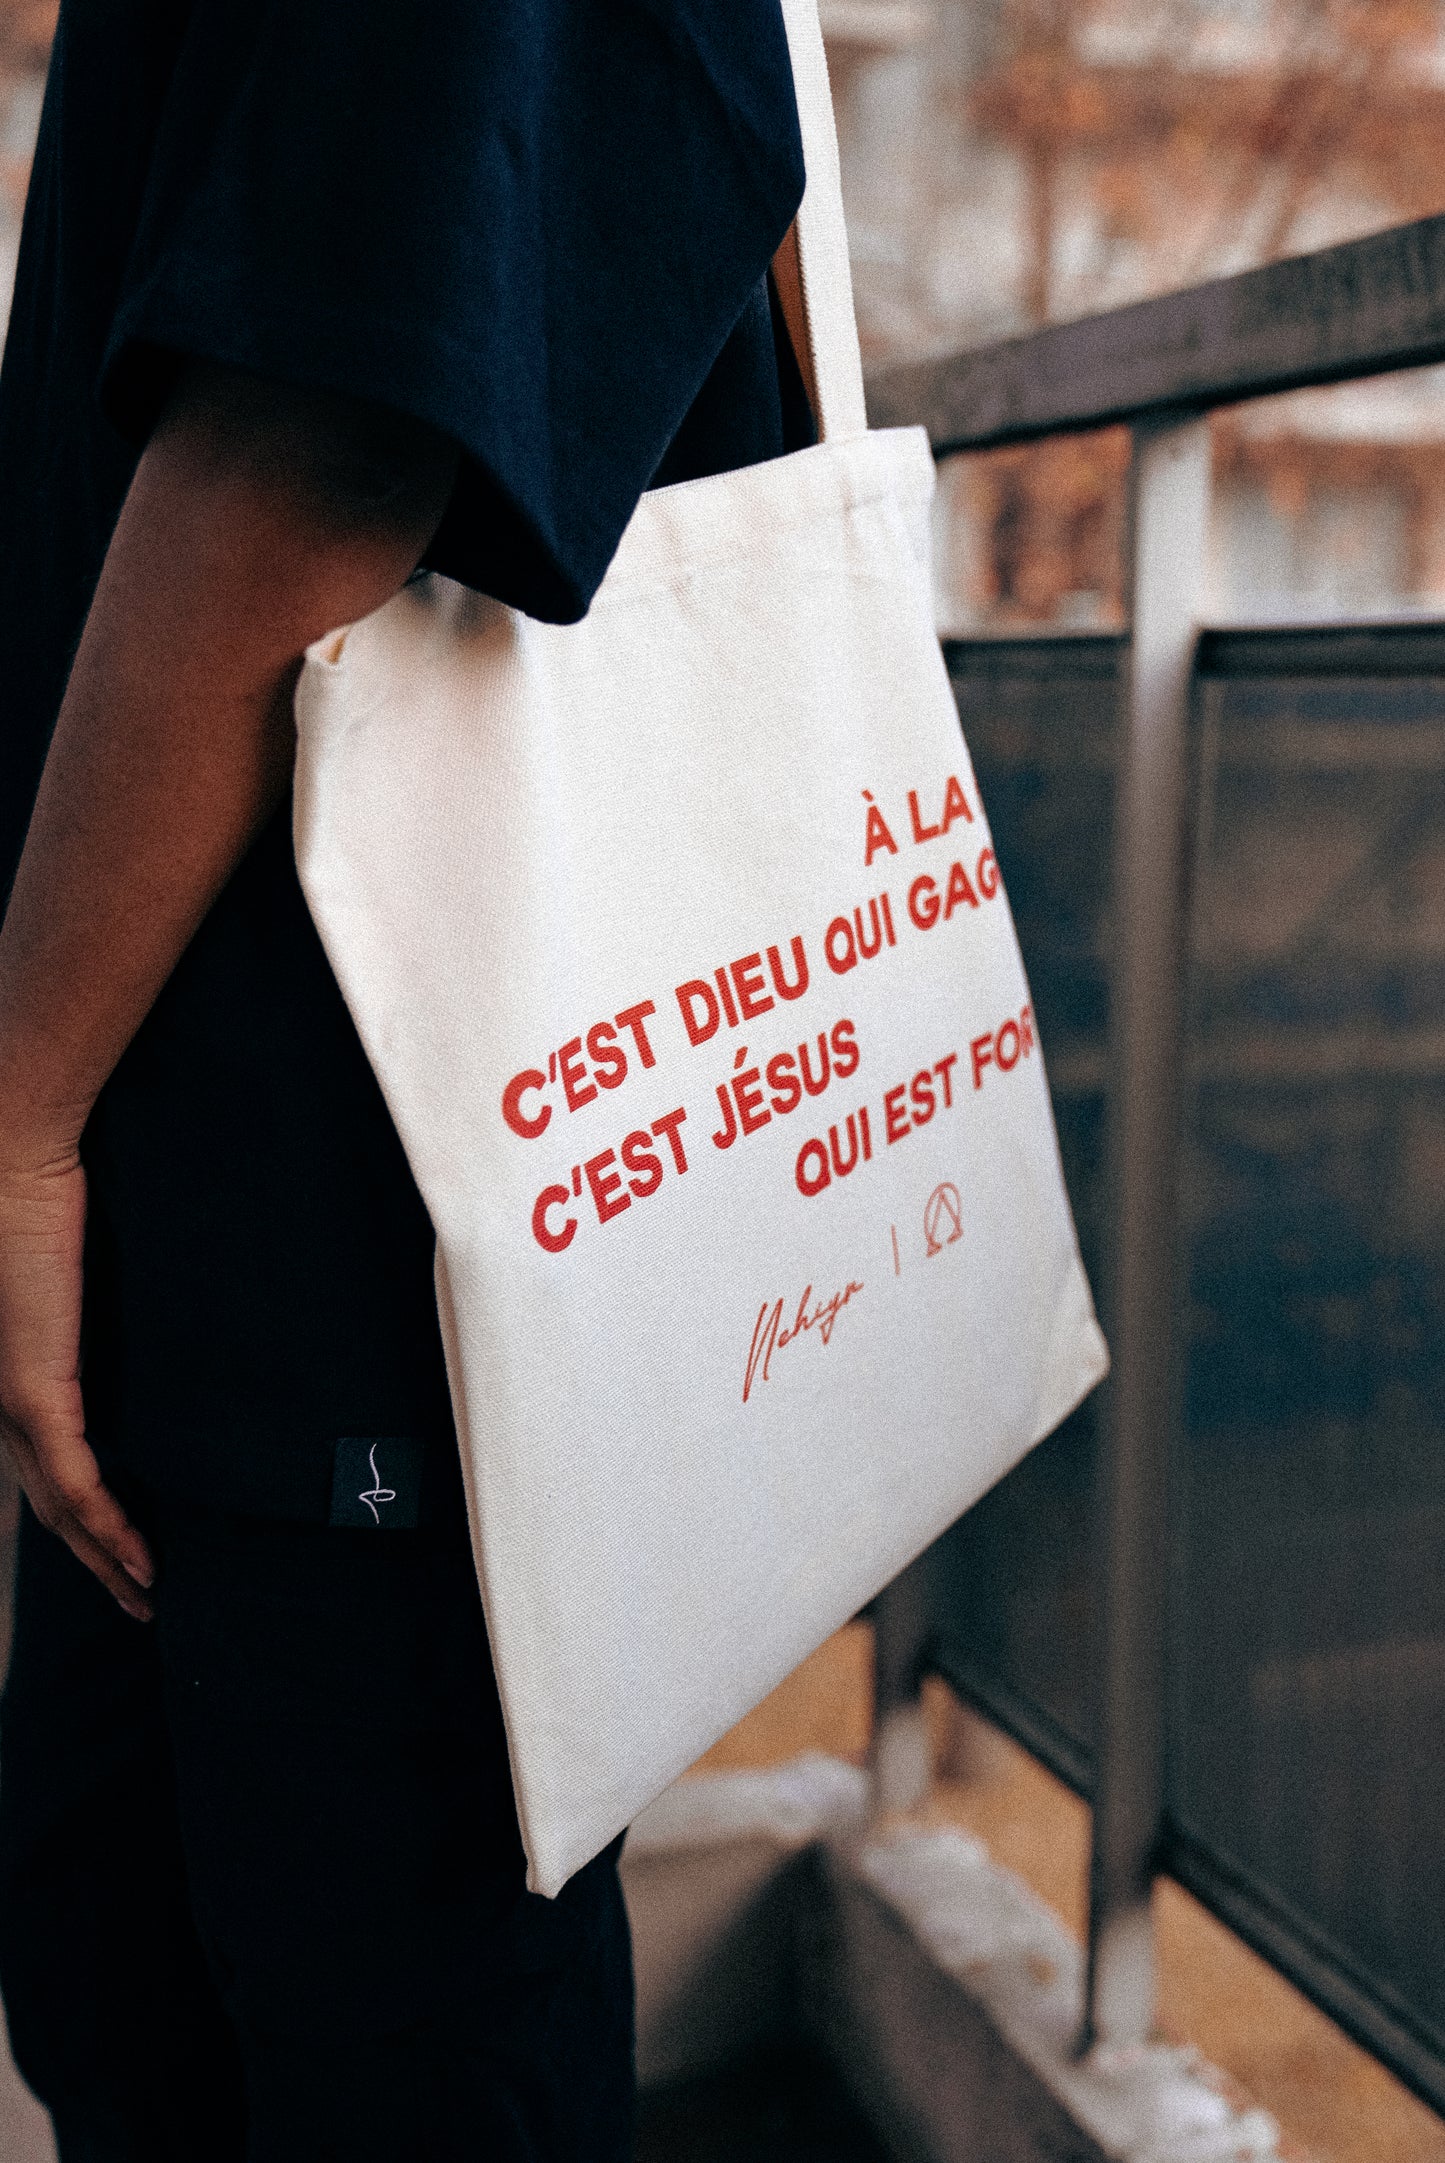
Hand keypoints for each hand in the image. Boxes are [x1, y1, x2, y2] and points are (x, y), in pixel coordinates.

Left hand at [0, 1144, 153, 1618]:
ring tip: (150, 1600)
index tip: (131, 1552)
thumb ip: (109, 1308)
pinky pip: (77, 1487)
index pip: (49, 1466)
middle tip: (143, 1600)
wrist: (10, 1154)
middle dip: (97, 1562)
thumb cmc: (50, 1187)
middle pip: (52, 1507)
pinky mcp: (33, 1394)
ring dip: (107, 1564)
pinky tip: (142, 1566)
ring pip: (61, 1512)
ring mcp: (14, 1403)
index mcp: (16, 1371)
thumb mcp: (89, 1266)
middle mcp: (4, 1400)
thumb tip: (172, 1320)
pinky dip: (112, 1534)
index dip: (86, 1520)